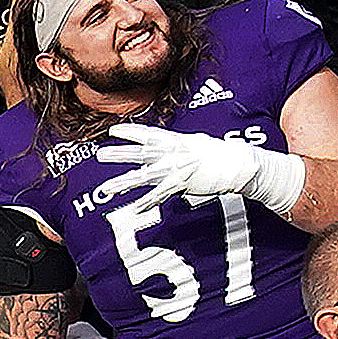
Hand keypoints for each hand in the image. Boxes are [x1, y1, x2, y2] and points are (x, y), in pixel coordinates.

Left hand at [95, 122, 307, 216]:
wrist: (238, 164)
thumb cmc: (218, 154)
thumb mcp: (195, 143)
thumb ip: (178, 145)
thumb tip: (167, 145)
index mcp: (176, 141)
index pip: (149, 134)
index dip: (130, 131)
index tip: (113, 129)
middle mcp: (173, 153)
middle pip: (140, 153)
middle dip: (119, 154)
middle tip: (99, 154)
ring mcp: (177, 169)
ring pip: (145, 176)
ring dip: (124, 182)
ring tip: (106, 188)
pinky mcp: (183, 184)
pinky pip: (161, 194)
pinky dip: (148, 202)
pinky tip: (135, 208)